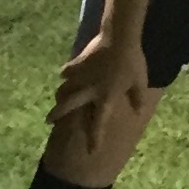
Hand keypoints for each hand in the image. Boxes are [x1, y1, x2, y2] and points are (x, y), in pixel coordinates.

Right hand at [48, 29, 150, 145]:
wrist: (119, 38)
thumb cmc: (132, 62)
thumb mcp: (140, 82)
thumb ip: (138, 98)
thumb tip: (138, 111)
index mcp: (105, 97)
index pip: (98, 123)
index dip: (94, 138)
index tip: (90, 151)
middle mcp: (90, 90)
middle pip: (69, 106)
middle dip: (57, 114)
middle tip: (48, 122)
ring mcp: (82, 75)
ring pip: (65, 88)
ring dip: (60, 95)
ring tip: (57, 100)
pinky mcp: (79, 62)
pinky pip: (69, 70)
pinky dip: (66, 73)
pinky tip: (64, 75)